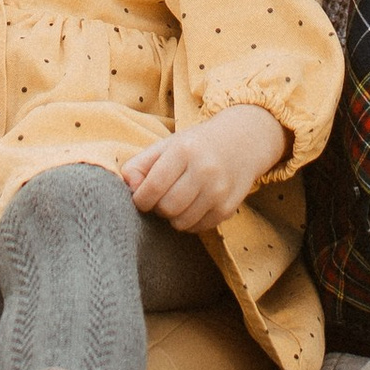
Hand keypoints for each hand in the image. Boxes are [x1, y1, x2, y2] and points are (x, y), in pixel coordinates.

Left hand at [123, 104, 287, 234]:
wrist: (243, 142)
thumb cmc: (197, 144)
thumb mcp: (168, 145)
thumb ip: (141, 164)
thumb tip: (127, 186)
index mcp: (184, 150)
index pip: (152, 188)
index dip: (140, 199)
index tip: (141, 196)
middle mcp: (204, 170)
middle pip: (166, 208)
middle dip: (157, 207)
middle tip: (161, 197)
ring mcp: (219, 191)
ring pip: (181, 222)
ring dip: (173, 216)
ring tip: (177, 200)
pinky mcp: (228, 208)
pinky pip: (197, 228)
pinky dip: (189, 221)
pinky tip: (193, 204)